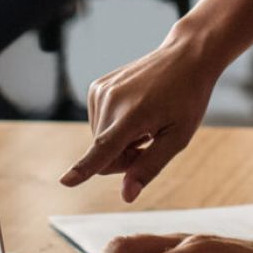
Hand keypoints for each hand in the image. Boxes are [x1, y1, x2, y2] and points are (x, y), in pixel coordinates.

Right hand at [62, 34, 219, 197]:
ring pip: (99, 141)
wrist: (184, 57)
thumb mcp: (178, 137)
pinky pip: (98, 123)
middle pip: (103, 155)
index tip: (65, 181)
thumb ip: (149, 166)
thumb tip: (126, 196)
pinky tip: (135, 111)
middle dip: (124, 158)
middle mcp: (110, 100)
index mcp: (133, 115)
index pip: (103, 149)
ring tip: (145, 123)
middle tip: (151, 141)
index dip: (83, 169)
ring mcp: (100, 91)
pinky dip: (114, 125)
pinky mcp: (97, 87)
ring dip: (119, 142)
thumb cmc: (187, 98)